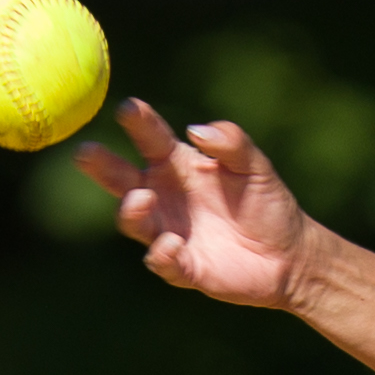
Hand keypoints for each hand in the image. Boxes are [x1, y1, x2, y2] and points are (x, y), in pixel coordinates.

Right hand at [76, 97, 322, 310]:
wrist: (289, 256)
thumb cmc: (267, 203)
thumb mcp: (256, 166)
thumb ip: (232, 143)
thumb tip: (197, 130)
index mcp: (178, 165)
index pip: (150, 138)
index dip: (138, 123)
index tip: (127, 107)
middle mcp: (164, 196)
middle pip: (122, 178)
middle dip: (101, 165)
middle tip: (85, 152)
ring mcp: (168, 231)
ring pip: (134, 221)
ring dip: (131, 210)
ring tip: (142, 198)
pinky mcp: (182, 266)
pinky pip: (162, 260)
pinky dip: (162, 253)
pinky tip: (172, 243)